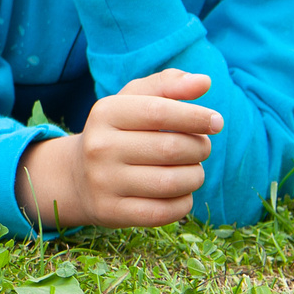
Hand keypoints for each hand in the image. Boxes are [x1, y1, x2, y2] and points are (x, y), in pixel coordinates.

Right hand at [17, 68, 218, 228]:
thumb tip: (203, 82)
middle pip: (171, 148)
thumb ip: (168, 85)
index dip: (196, 116)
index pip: (159, 112)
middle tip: (201, 147)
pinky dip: (184, 202)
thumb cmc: (119, 132)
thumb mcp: (133, 101)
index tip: (216, 122)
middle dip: (199, 148)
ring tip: (192, 170)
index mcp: (105, 113)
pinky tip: (180, 193)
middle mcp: (100, 147)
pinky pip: (165, 212)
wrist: (77, 176)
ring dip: (195, 176)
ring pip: (172, 183)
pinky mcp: (111, 211)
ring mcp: (103, 182)